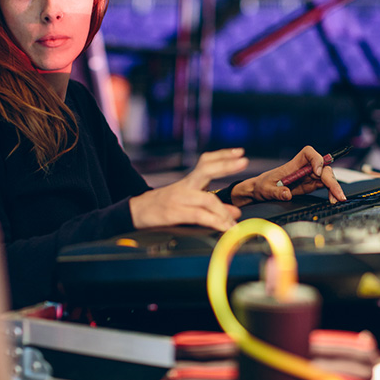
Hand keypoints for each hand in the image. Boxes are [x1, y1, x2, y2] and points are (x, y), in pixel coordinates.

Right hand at [129, 148, 248, 231]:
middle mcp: (184, 186)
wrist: (136, 212)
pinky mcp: (174, 213)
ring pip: (207, 200)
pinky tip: (225, 227)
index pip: (206, 161)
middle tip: (244, 162)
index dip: (223, 155)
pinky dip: (215, 222)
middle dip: (226, 165)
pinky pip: (199, 216)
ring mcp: (179, 199)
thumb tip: (236, 212)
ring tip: (235, 220)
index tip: (239, 152)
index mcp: (188, 181)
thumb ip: (213, 206)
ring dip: (225, 211)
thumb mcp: (188, 202)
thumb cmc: (164, 206)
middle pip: (205, 169)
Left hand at [230, 145, 345, 206]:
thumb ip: (276, 192)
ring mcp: (308, 177)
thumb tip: (287, 194)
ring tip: (338, 199)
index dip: (316, 159)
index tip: (316, 172)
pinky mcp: (310, 185)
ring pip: (326, 176)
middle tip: (337, 194)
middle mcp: (303, 168)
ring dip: (334, 187)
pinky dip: (331, 192)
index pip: (308, 153)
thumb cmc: (262, 185)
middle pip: (322, 167)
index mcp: (292, 165)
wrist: (260, 191)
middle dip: (331, 179)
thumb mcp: (266, 190)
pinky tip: (333, 200)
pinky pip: (324, 186)